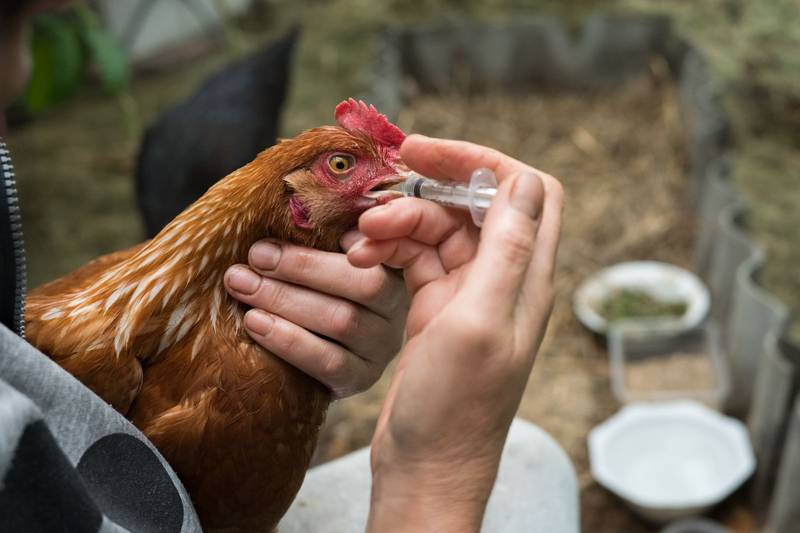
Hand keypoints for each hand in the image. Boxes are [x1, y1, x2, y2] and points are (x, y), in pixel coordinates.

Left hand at [223, 239, 407, 398]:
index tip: (312, 222)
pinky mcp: (359, 379)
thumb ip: (322, 230)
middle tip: (255, 256)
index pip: (387, 245)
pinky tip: (254, 322)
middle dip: (302, 267)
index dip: (362, 234)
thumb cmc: (305, 285)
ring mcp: (381, 347)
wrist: (299, 352)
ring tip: (243, 285)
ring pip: (342, 321)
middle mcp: (396, 308)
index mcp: (394, 266)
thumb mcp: (322, 253)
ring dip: (285, 300)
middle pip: (363, 285)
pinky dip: (288, 340)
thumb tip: (297, 199)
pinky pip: (327, 362)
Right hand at [348, 135, 562, 531]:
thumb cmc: (456, 406)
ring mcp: (467, 293)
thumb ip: (507, 250)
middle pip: (473, 204)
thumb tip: (525, 180)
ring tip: (360, 240)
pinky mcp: (436, 308)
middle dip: (426, 190)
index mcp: (527, 277)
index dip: (484, 162)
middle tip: (376, 195)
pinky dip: (389, 250)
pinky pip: (414, 258)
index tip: (428, 154)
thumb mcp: (480, 322)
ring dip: (398, 224)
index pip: (528, 190)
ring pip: (438, 229)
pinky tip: (362, 259)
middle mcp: (502, 278)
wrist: (426, 465)